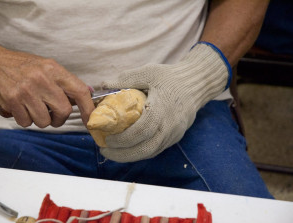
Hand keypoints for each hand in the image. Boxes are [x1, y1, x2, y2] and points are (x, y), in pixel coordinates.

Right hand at [0, 34, 94, 127]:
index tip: (90, 119)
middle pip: (63, 111)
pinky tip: (18, 107)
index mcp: (54, 69)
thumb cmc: (19, 65)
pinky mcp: (12, 100)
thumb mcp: (44, 66)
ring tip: (30, 107)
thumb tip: (87, 93)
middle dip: (58, 119)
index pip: (80, 90)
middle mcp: (42, 79)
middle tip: (51, 115)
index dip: (88, 108)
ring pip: (44, 121)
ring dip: (38, 120)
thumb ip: (63, 81)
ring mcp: (27, 90)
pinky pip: (26, 122)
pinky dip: (23, 119)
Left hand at [100, 43, 231, 161]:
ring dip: (130, 156)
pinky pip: (157, 149)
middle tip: (105, 151)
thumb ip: (125, 79)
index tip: (107, 139)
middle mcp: (169, 126)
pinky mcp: (176, 137)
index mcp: (161, 109)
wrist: (197, 83)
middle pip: (145, 149)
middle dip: (123, 154)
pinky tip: (128, 148)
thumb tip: (103, 84)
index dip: (123, 139)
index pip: (141, 131)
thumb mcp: (148, 72)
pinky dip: (141, 152)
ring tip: (113, 152)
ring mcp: (174, 133)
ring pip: (151, 152)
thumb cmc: (171, 77)